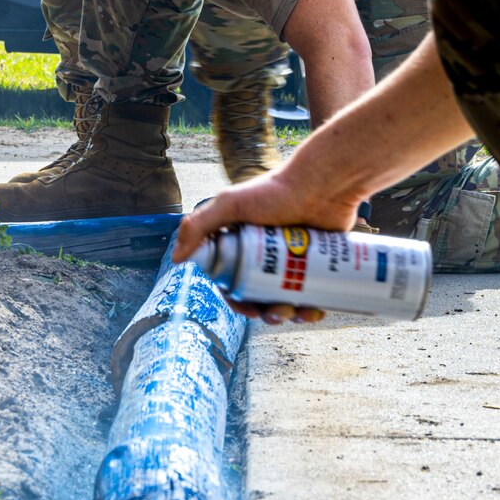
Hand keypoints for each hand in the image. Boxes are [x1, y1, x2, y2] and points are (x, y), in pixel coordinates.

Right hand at [172, 165, 366, 325]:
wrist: (323, 184)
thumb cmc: (276, 191)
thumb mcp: (231, 204)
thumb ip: (198, 225)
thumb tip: (176, 259)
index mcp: (241, 245)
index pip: (234, 282)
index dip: (239, 301)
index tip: (251, 309)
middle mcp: (265, 254)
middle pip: (262, 295)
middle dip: (269, 312)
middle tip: (281, 312)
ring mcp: (293, 260)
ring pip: (288, 298)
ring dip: (292, 315)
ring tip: (303, 313)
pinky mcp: (317, 263)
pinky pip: (314, 293)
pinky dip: (314, 308)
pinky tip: (318, 312)